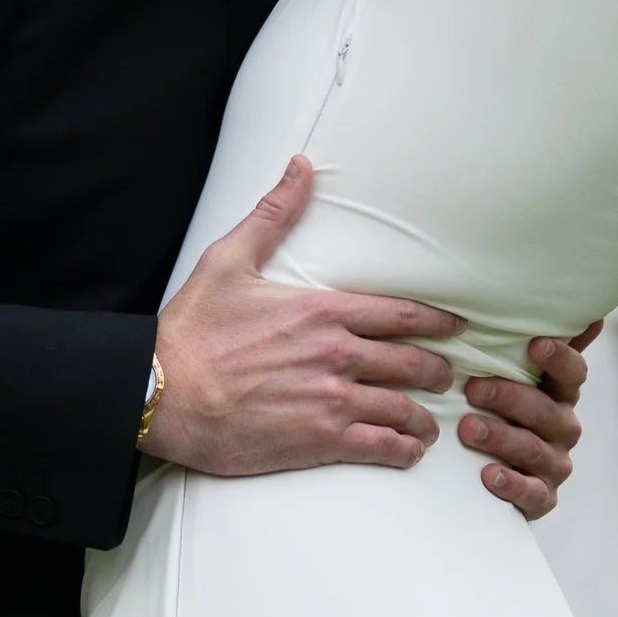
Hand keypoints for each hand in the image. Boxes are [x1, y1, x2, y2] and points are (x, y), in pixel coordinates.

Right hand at [147, 158, 463, 476]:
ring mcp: (333, 400)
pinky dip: (403, 449)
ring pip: (404, 408)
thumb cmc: (191, 330)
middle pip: (413, 362)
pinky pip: (381, 446)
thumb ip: (274, 214)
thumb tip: (301, 167)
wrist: (162, 392)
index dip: (438, 322)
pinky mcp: (320, 441)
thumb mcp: (230, 259)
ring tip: (430, 423)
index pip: (402, 315)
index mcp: (323, 311)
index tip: (456, 327)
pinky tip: (408, 450)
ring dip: (425, 417)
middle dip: (438, 370)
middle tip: (447, 375)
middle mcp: (338, 355)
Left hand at [460, 323, 600, 521]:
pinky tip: (487, 475)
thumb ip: (545, 347)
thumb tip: (591, 309)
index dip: (559, 359)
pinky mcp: (541, 499)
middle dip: (512, 398)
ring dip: (501, 437)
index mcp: (561, 395)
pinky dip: (510, 484)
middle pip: (548, 412)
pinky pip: (532, 494)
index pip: (572, 374)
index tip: (535, 343)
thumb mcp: (519, 375)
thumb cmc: (503, 410)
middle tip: (474, 387)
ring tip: (467, 428)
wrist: (488, 474)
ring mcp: (554, 465)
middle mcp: (563, 428)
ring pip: (534, 451)